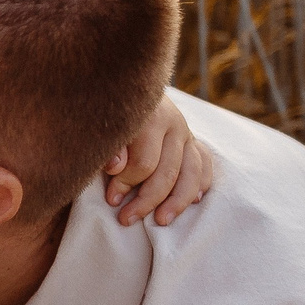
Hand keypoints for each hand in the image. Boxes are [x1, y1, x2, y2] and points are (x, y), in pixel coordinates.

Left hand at [103, 94, 213, 225]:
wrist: (122, 84)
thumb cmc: (105, 112)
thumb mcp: (100, 125)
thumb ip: (108, 146)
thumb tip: (114, 167)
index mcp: (148, 117)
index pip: (144, 163)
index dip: (125, 184)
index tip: (111, 200)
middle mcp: (173, 123)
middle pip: (168, 172)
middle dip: (146, 200)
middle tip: (126, 219)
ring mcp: (186, 131)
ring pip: (192, 172)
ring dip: (178, 201)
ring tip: (162, 221)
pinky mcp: (192, 139)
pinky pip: (204, 163)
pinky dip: (201, 183)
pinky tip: (195, 201)